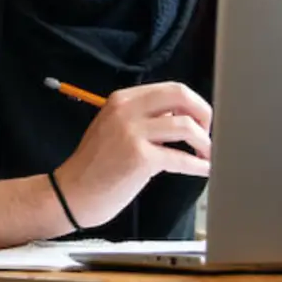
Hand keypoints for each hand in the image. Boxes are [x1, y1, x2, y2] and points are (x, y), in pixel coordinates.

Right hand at [53, 82, 212, 228]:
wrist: (73, 192)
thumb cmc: (95, 165)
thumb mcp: (114, 128)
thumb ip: (144, 118)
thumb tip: (180, 116)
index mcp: (121, 99)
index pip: (170, 88)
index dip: (193, 104)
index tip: (199, 121)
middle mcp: (126, 110)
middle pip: (181, 96)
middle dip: (204, 114)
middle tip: (209, 133)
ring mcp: (132, 133)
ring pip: (185, 126)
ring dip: (205, 142)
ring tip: (207, 154)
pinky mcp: (140, 158)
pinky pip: (181, 158)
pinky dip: (200, 165)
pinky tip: (204, 169)